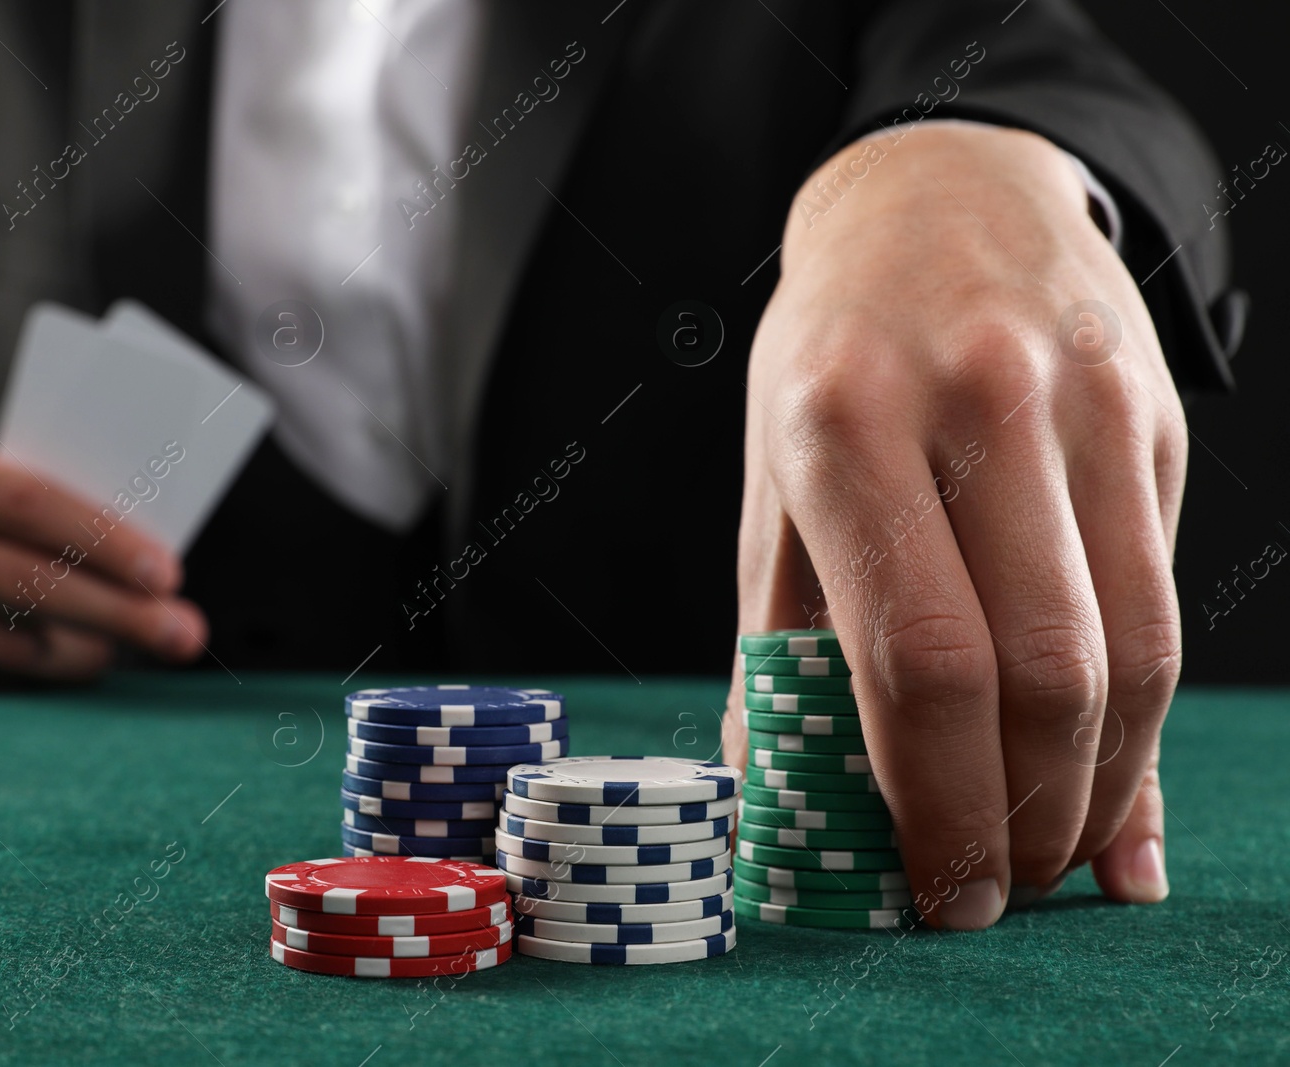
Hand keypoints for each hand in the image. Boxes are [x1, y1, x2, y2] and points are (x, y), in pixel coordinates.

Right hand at [0, 432, 208, 687]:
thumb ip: (35, 514)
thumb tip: (152, 568)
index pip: (24, 502)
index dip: (103, 539)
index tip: (170, 573)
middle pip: (24, 580)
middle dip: (119, 611)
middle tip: (184, 633)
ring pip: (8, 643)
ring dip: (86, 652)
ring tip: (129, 649)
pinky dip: (35, 683)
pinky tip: (68, 672)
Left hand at [722, 125, 1183, 927]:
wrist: (935, 199)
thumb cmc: (830, 365)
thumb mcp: (774, 482)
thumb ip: (782, 647)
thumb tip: (786, 815)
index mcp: (841, 426)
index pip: (916, 658)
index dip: (937, 802)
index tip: (939, 891)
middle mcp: (972, 405)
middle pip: (1038, 669)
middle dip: (1026, 817)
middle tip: (1000, 892)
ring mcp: (1082, 402)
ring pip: (1128, 648)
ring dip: (1100, 788)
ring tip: (1056, 856)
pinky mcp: (1154, 415)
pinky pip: (1165, 597)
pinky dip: (1148, 719)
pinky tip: (1121, 786)